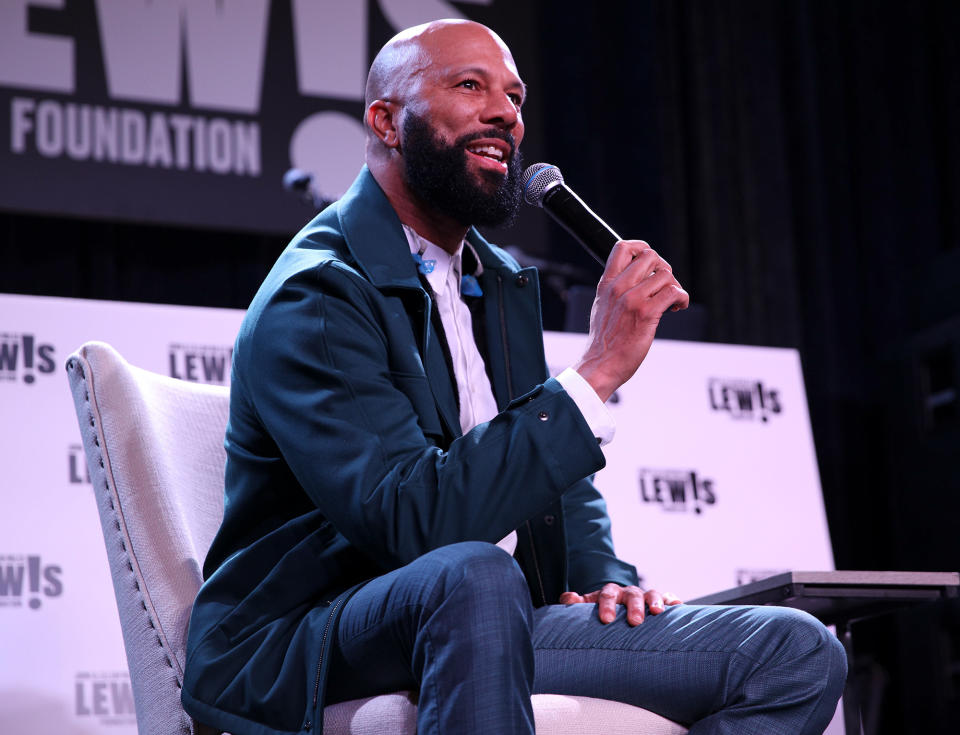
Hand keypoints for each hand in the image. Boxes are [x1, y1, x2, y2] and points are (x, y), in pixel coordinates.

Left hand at [560, 583, 682, 625]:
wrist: (616, 610)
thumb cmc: (600, 613)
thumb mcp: (586, 608)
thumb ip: (574, 604)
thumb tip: (568, 598)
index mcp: (609, 593)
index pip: (607, 594)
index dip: (607, 605)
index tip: (606, 620)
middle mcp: (628, 593)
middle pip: (632, 594)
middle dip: (634, 607)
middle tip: (634, 621)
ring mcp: (645, 597)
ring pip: (651, 594)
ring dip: (655, 601)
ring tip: (658, 612)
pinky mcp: (660, 602)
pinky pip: (668, 598)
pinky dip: (672, 600)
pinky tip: (678, 606)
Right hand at [575, 240, 688, 401]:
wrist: (600, 365)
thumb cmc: (604, 343)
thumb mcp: (602, 307)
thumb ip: (617, 291)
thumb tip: (639, 280)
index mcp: (606, 284)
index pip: (623, 248)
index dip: (642, 249)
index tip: (651, 265)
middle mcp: (619, 288)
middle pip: (650, 256)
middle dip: (663, 269)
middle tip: (664, 286)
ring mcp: (632, 300)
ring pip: (665, 274)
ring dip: (675, 286)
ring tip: (672, 302)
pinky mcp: (646, 314)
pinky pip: (673, 292)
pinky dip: (682, 298)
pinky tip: (677, 308)